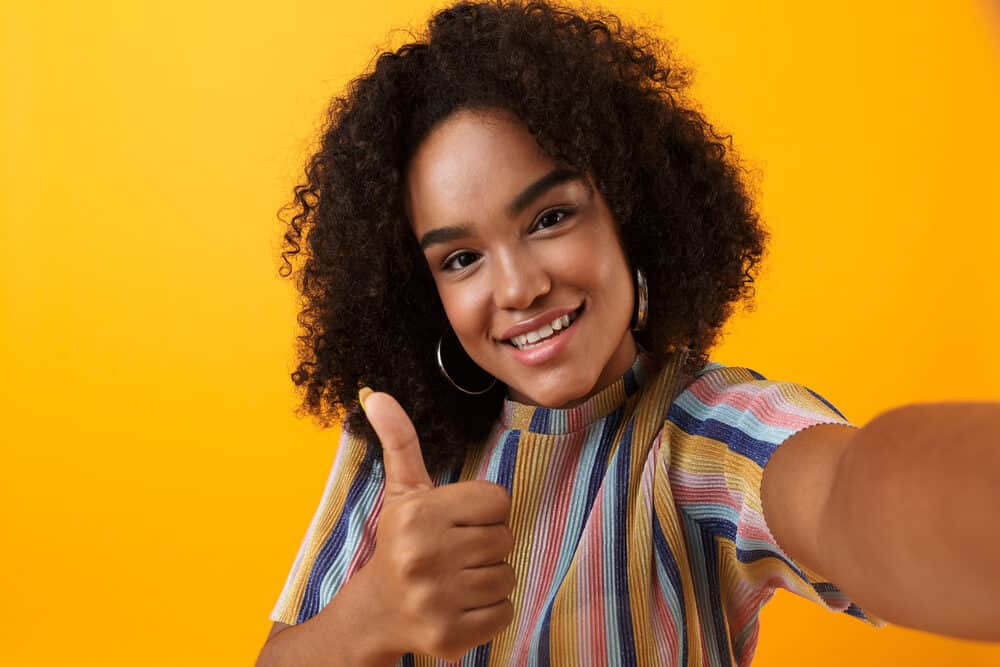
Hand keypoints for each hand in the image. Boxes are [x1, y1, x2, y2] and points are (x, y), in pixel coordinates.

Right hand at [360, 390, 514, 660]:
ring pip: (507, 576)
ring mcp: (437, 600)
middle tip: (458, 553)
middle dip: (487, 545)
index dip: (483, 512)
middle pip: (505, 539)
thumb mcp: (401, 492)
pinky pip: (504, 612)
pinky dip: (490, 611)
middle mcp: (426, 556)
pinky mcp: (449, 637)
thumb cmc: (398, 544)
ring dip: (489, 578)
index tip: (457, 523)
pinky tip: (461, 604)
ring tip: (458, 578)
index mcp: (419, 515)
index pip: (498, 501)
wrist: (374, 613)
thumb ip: (399, 441)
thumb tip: (376, 393)